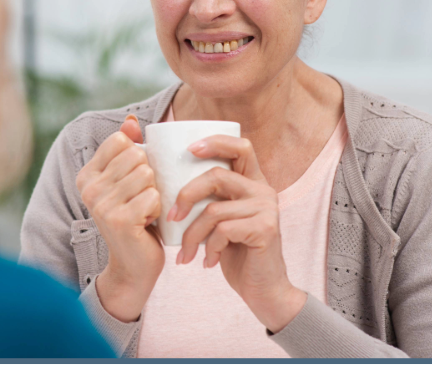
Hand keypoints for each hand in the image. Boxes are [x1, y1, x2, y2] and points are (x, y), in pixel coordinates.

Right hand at [77, 115, 163, 322]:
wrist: (133, 266)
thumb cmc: (135, 219)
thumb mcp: (127, 182)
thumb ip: (127, 150)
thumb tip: (130, 121)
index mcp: (87, 175)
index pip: (120, 141)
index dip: (138, 156)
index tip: (133, 180)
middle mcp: (88, 188)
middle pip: (137, 156)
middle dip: (149, 176)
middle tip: (141, 199)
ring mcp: (101, 204)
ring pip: (147, 174)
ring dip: (155, 193)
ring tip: (145, 210)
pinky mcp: (119, 220)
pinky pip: (153, 196)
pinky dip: (159, 209)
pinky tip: (148, 222)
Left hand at [170, 135, 306, 331]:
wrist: (262, 289)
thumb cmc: (234, 252)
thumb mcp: (219, 220)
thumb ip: (208, 198)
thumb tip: (164, 179)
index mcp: (252, 182)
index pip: (241, 146)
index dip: (215, 142)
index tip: (189, 149)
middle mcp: (263, 190)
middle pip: (216, 175)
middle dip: (186, 195)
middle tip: (170, 217)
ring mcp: (267, 209)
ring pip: (214, 210)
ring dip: (192, 234)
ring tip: (187, 253)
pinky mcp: (266, 228)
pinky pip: (223, 231)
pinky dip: (208, 248)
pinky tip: (207, 262)